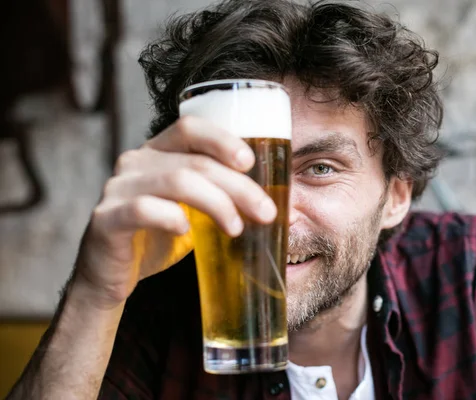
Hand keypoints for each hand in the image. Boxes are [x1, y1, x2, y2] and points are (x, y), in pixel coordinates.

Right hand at [73, 116, 277, 308]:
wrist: (113, 274)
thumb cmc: (159, 236)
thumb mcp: (195, 210)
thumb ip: (223, 198)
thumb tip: (282, 207)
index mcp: (158, 152)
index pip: (191, 127)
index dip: (223, 139)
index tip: (251, 163)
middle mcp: (136, 162)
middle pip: (196, 161)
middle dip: (239, 186)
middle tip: (265, 212)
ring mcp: (118, 188)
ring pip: (176, 181)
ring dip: (216, 203)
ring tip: (236, 228)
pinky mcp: (107, 218)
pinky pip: (142, 209)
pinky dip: (171, 218)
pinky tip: (186, 232)